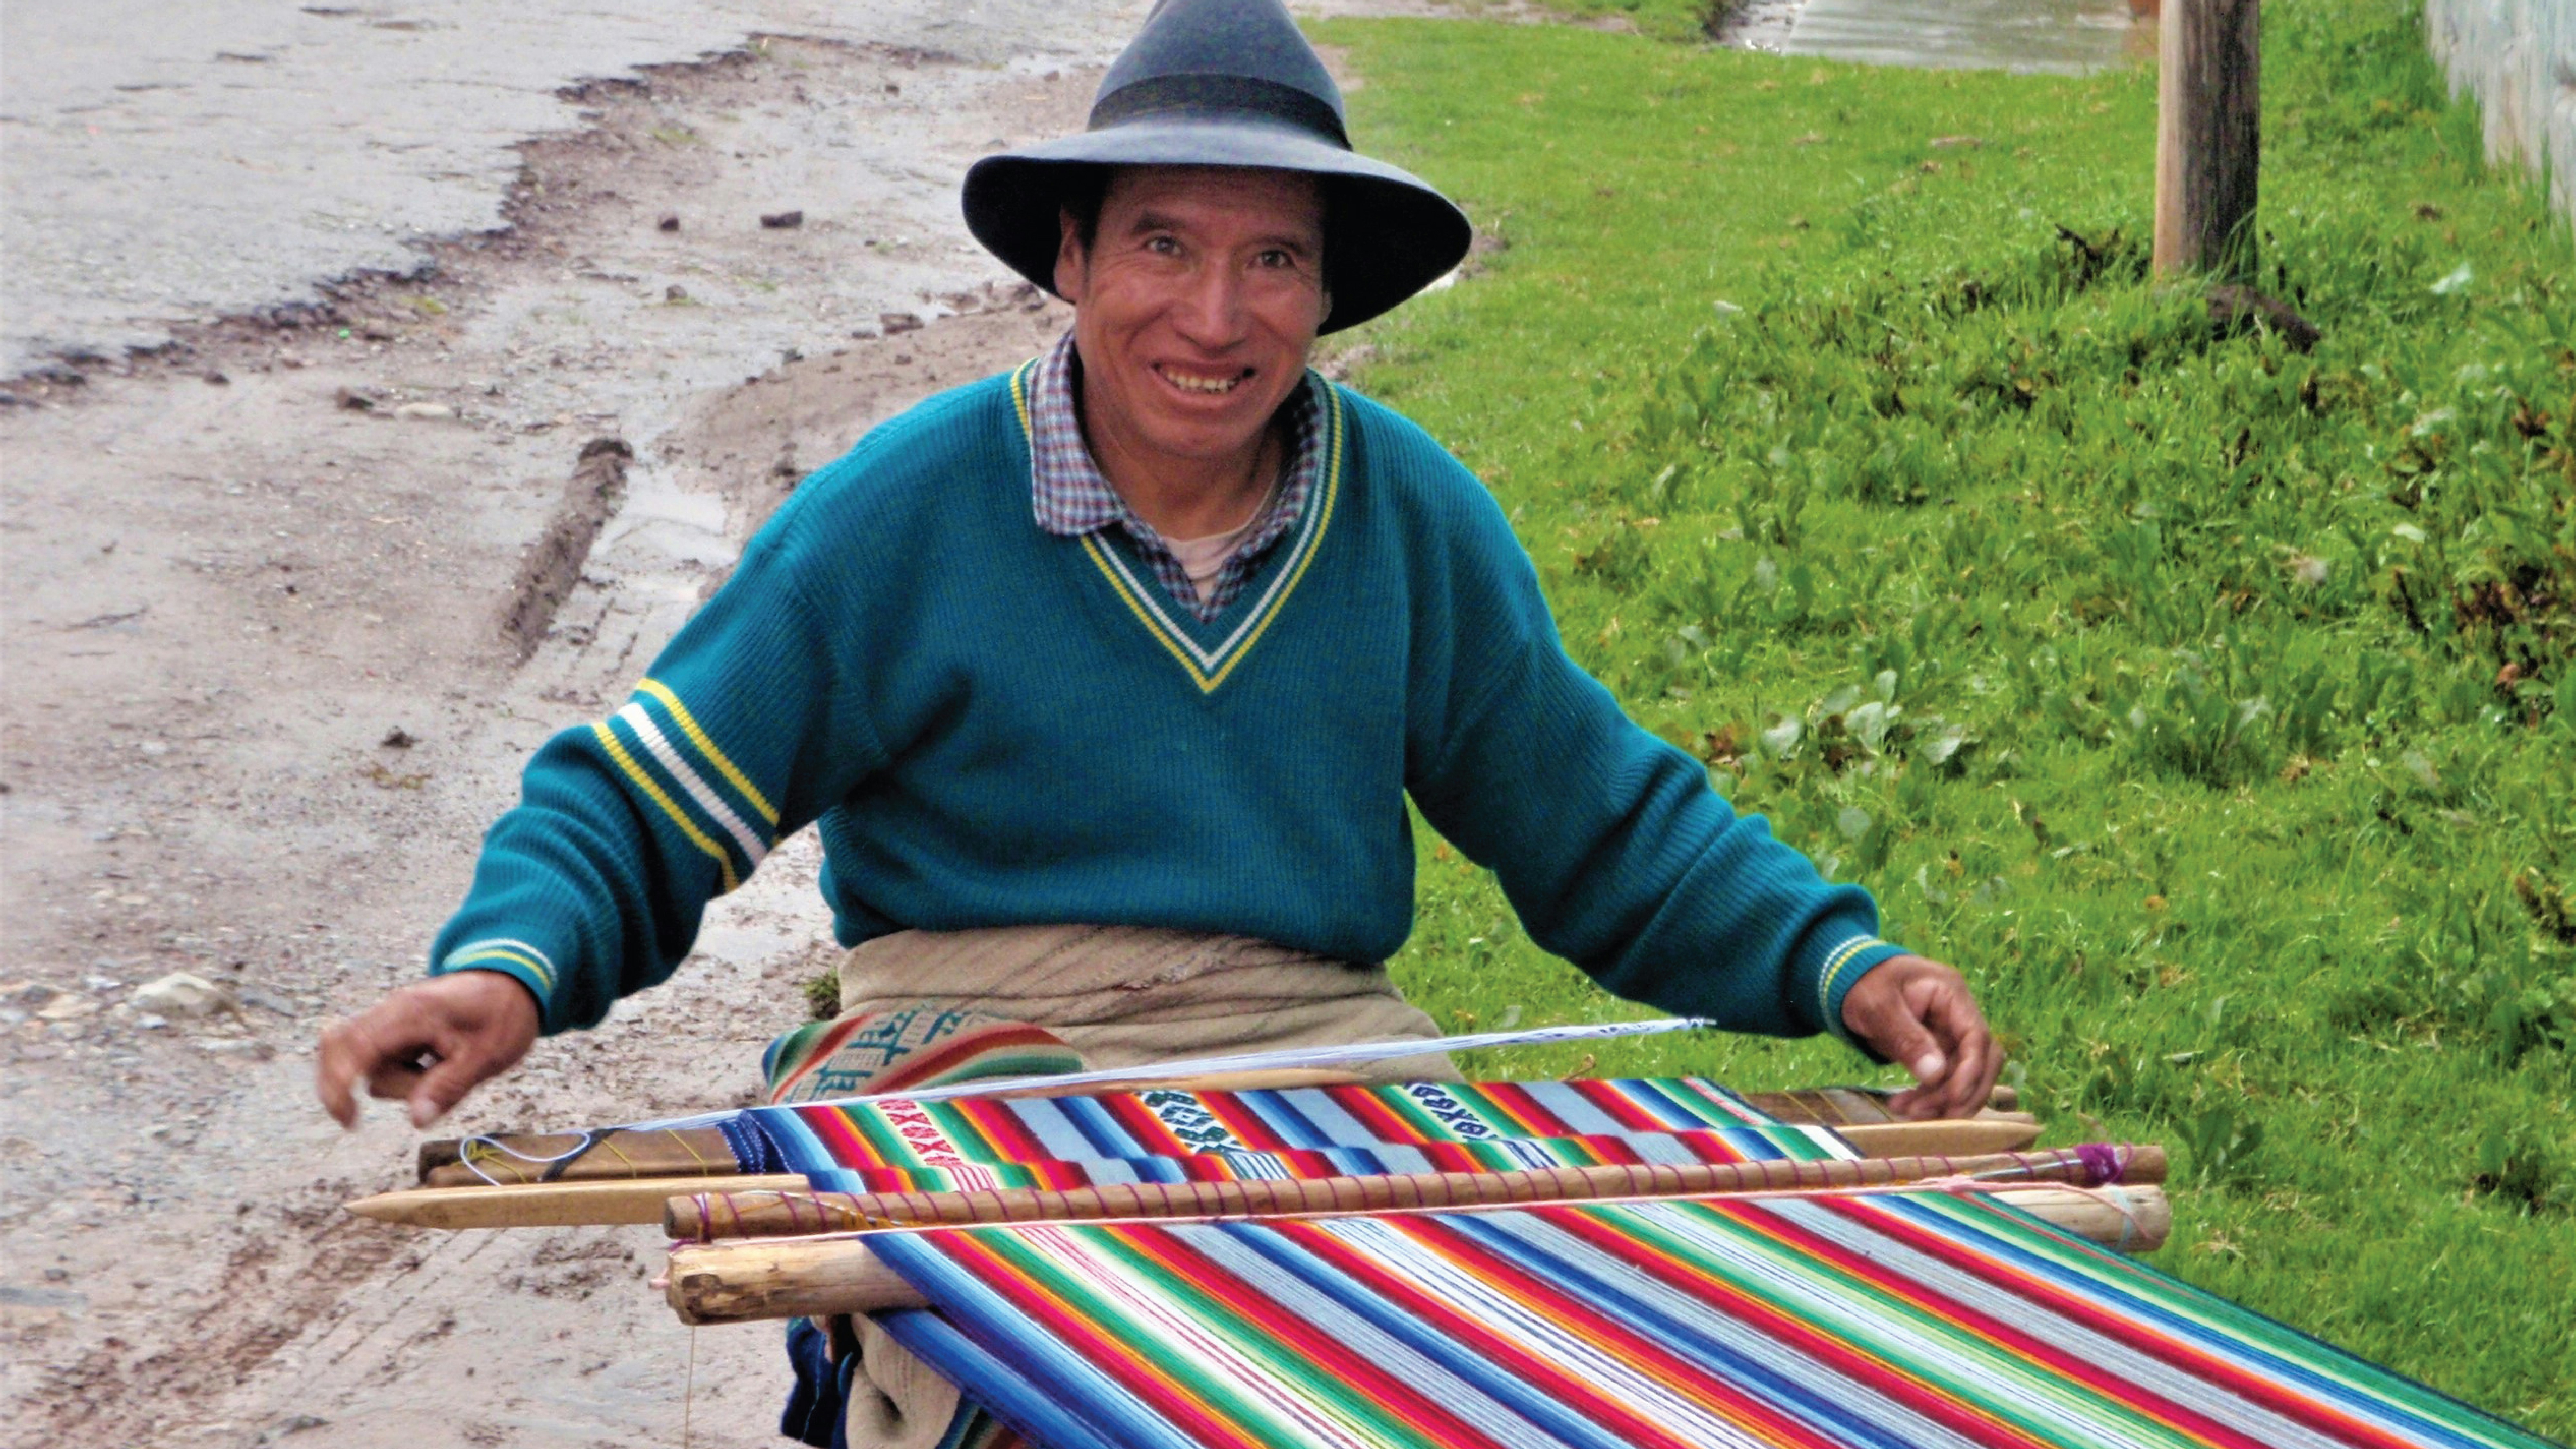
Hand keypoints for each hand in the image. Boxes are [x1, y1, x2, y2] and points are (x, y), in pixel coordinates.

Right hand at [315, 971, 540, 1128]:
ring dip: (403, 1081)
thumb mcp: (486, 1056)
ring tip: (447, 1067)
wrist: (512, 985)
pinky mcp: (396, 1032)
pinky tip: (435, 1066)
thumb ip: (449, 1087)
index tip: (348, 1119)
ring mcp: (391, 1021)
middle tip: (392, 1103)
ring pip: (372, 1065)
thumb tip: (416, 1120)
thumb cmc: (501, 1016)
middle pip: (345, 1052)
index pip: (354, 1045)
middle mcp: (392, 1012)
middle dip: (373, 1085)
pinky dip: (404, 1074)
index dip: (339, 1084)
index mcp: (411, 1013)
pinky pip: (384, 1060)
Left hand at [1838, 953, 1997, 1120]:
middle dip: (1962, 1092)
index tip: (1953, 1099)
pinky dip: (1928, 1096)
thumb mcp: (1878, 1005)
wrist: (1845, 978)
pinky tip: (1903, 1106)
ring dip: (1941, 1100)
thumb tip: (1936, 1074)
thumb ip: (1906, 1037)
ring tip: (1908, 1113)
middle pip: (1981, 1060)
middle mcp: (1957, 1015)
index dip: (1971, 1071)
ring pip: (1962, 1075)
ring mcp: (1948, 1033)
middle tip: (1931, 1115)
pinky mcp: (1936, 1050)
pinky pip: (1942, 1079)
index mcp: (1951, 994)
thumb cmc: (1862, 982)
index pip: (1977, 1037)